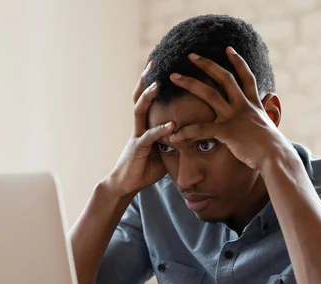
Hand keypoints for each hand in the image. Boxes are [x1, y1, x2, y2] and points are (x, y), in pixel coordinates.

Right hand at [106, 62, 174, 196]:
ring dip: (148, 96)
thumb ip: (175, 139)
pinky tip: (171, 125)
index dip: (152, 81)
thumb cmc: (145, 168)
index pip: (148, 98)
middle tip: (153, 62)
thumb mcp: (164, 151)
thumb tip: (194, 133)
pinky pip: (149, 136)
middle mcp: (139, 126)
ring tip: (157, 84)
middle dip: (146, 79)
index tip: (161, 65)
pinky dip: (160, 130)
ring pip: (140, 110)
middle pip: (140, 97)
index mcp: (145, 124)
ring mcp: (137, 135)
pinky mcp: (138, 149)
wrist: (126, 184)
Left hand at [168, 47, 294, 173]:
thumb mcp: (270, 126)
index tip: (228, 49)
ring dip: (190, 82)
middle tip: (191, 55)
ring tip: (173, 76)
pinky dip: (186, 133)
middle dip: (206, 64)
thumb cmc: (273, 148)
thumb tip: (269, 103)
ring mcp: (235, 117)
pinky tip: (174, 136)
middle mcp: (244, 106)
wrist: (276, 158)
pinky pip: (201, 129)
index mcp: (254, 104)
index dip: (237, 61)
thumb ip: (265, 113)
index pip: (246, 77)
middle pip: (224, 77)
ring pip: (209, 94)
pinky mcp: (227, 131)